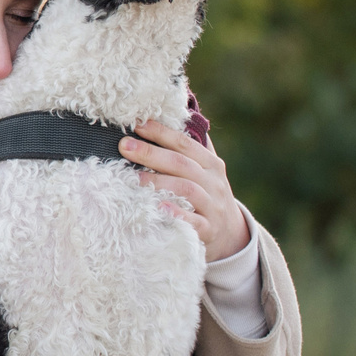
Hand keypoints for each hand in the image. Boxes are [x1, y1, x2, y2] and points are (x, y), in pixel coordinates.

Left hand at [123, 121, 251, 263]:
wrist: (230, 234)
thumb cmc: (207, 195)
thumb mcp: (205, 172)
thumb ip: (188, 150)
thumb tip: (163, 121)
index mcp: (211, 164)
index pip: (185, 144)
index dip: (161, 133)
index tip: (137, 124)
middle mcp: (214, 182)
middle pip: (181, 164)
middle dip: (151, 153)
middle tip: (125, 146)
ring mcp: (213, 206)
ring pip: (187, 190)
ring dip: (159, 182)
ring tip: (134, 178)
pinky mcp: (208, 230)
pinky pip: (193, 221)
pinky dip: (176, 214)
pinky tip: (159, 207)